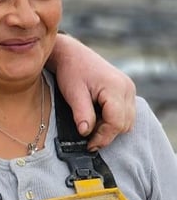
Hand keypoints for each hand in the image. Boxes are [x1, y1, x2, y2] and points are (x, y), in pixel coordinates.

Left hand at [49, 34, 135, 150]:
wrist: (71, 54)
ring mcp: (128, 89)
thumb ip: (82, 113)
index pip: (116, 122)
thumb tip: (86, 133)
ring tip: (91, 128)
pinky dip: (113, 120)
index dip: (103, 137)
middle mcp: (127, 88)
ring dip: (111, 128)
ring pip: (128, 120)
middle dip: (107, 134)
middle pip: (124, 123)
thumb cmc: (70, 71)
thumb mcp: (73, 93)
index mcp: (115, 87)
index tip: (88, 145)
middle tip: (88, 140)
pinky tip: (97, 119)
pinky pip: (125, 113)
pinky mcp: (125, 90)